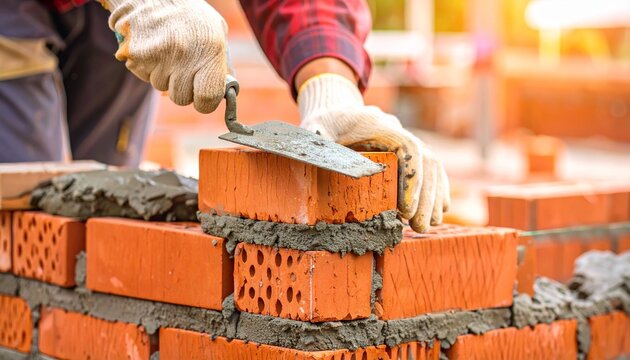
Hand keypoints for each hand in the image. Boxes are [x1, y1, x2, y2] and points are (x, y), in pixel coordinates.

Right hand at [101, 0, 228, 112]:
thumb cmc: (190, 15)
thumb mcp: (216, 32)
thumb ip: (222, 64)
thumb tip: (226, 93)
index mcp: (210, 50)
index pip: (208, 98)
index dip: (205, 103)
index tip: (203, 99)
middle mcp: (185, 55)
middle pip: (181, 98)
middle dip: (182, 90)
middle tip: (182, 69)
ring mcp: (159, 56)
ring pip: (160, 87)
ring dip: (163, 76)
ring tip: (166, 50)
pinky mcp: (136, 55)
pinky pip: (143, 76)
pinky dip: (146, 67)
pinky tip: (152, 47)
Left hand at [298, 73, 449, 231]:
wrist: (334, 111)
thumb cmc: (323, 124)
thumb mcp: (315, 131)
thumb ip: (320, 144)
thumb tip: (325, 162)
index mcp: (378, 124)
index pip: (407, 148)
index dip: (411, 179)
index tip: (406, 209)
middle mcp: (398, 130)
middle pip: (426, 160)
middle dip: (426, 196)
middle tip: (420, 226)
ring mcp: (405, 140)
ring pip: (432, 166)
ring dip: (434, 197)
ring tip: (430, 224)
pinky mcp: (407, 152)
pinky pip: (431, 169)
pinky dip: (436, 190)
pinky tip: (438, 212)